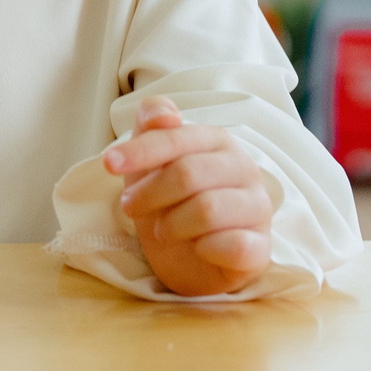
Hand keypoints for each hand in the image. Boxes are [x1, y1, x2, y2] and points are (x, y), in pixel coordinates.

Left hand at [104, 96, 271, 295]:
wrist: (186, 256)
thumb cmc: (167, 199)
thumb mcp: (149, 161)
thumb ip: (152, 127)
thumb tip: (165, 115)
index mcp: (218, 141)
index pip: (177, 138)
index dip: (140, 150)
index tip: (109, 164)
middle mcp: (246, 170)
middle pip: (188, 174)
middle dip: (149, 193)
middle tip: (131, 206)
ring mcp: (259, 209)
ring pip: (207, 211)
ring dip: (171, 225)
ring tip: (163, 229)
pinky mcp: (261, 247)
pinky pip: (231, 246)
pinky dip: (204, 249)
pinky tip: (198, 247)